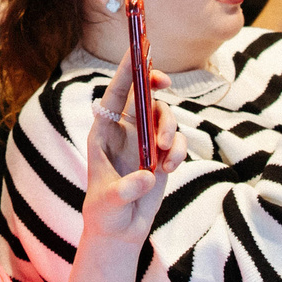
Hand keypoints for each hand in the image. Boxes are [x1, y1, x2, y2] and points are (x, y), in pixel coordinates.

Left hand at [83, 52, 186, 245]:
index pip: (114, 94)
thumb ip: (124, 189)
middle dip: (155, 83)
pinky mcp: (161, 154)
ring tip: (165, 154)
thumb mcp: (108, 203)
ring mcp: (145, 141)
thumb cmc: (104, 214)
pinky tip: (170, 168)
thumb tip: (147, 176)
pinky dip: (177, 150)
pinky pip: (176, 141)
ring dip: (170, 129)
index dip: (126, 71)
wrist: (120, 231)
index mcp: (103, 131)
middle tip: (165, 83)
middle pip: (142, 94)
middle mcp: (125, 130)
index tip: (138, 50)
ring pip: (164, 116)